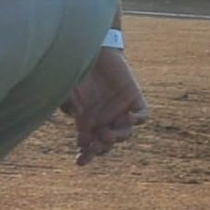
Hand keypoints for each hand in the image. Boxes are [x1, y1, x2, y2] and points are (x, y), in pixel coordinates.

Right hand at [59, 48, 148, 165]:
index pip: (88, 144)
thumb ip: (68, 102)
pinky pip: (142, 116)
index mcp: (87, 121)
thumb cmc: (76, 69)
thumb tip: (72, 116)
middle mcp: (105, 119)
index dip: (86, 154)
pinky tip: (128, 118)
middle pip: (107, 142)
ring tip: (108, 134)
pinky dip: (137, 119)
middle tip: (95, 144)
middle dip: (101, 147)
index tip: (80, 161)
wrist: (94, 49)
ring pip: (125, 133)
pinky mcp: (135, 99)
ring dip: (117, 137)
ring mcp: (121, 111)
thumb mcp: (67, 88)